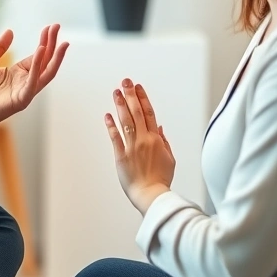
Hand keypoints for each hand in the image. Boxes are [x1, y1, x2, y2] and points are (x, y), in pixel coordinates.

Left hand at [0, 24, 68, 135]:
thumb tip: (10, 31)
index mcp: (19, 73)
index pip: (38, 55)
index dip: (45, 41)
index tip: (50, 27)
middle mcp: (25, 82)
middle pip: (46, 62)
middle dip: (53, 44)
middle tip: (57, 26)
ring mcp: (25, 92)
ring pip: (46, 74)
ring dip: (55, 57)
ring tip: (61, 42)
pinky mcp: (21, 100)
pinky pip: (33, 83)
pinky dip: (38, 68)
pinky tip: (41, 53)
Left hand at [105, 78, 174, 213]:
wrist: (152, 195)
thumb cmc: (161, 179)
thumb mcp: (169, 158)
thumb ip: (164, 141)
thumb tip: (160, 127)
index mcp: (156, 139)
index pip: (150, 113)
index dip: (143, 98)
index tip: (138, 87)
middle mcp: (144, 140)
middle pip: (137, 113)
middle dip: (130, 95)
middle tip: (125, 82)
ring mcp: (132, 147)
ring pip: (126, 122)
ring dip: (120, 105)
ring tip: (116, 92)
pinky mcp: (121, 156)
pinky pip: (115, 138)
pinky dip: (111, 125)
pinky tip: (107, 115)